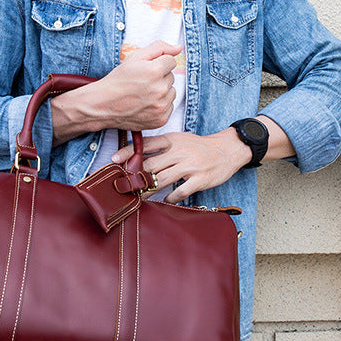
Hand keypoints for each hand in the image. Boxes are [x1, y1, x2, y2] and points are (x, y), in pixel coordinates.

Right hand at [93, 40, 180, 130]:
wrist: (104, 104)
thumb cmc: (119, 80)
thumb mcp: (135, 57)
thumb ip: (159, 48)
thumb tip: (178, 48)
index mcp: (155, 71)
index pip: (171, 61)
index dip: (157, 64)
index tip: (146, 70)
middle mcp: (161, 89)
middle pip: (171, 77)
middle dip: (159, 77)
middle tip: (142, 83)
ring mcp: (161, 106)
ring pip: (171, 92)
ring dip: (161, 91)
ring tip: (144, 94)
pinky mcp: (161, 119)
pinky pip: (169, 107)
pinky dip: (160, 105)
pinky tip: (146, 104)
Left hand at [112, 129, 250, 203]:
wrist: (227, 150)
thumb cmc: (198, 147)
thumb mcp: (179, 140)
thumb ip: (159, 147)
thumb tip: (134, 156)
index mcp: (172, 140)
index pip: (146, 145)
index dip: (128, 152)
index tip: (114, 160)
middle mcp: (179, 151)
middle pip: (150, 165)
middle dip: (135, 177)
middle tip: (124, 187)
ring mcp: (190, 166)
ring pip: (161, 180)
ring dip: (147, 191)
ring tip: (138, 197)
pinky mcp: (200, 179)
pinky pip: (180, 192)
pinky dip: (170, 198)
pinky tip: (165, 200)